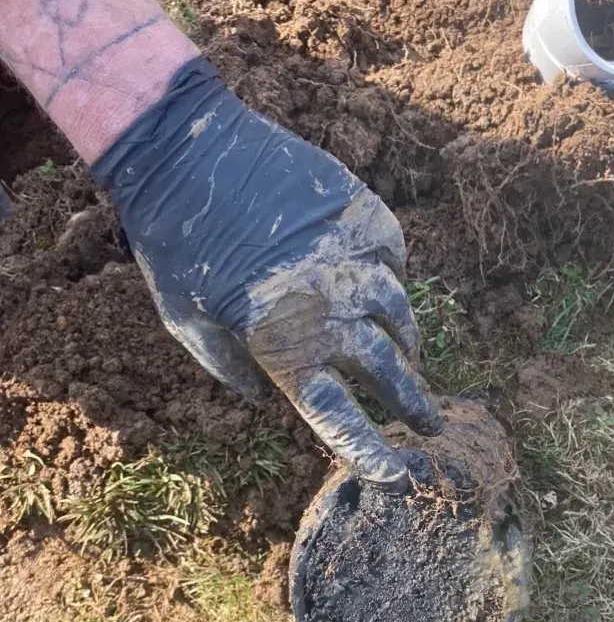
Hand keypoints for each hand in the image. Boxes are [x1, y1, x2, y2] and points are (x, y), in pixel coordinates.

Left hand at [90, 56, 441, 484]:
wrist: (188, 151)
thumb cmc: (175, 243)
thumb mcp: (186, 322)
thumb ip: (230, 368)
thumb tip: (263, 399)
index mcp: (284, 347)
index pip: (338, 416)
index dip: (368, 449)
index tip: (393, 470)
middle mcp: (331, 310)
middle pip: (389, 371)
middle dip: (414, 403)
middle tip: (429, 422)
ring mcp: (354, 260)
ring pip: (399, 313)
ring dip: (405, 341)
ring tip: (407, 354)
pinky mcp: (363, 214)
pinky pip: (393, 256)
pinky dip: (391, 275)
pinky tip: (383, 281)